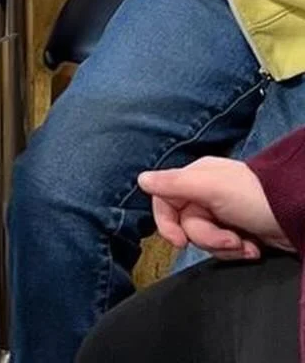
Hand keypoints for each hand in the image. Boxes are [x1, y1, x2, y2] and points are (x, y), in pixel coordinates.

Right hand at [138, 157, 292, 260]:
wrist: (296, 215)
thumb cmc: (251, 197)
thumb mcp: (209, 188)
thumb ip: (173, 184)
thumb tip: (140, 179)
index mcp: (196, 177)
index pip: (165, 200)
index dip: (167, 223)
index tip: (179, 242)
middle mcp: (206, 194)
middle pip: (187, 225)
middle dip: (209, 238)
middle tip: (231, 239)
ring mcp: (223, 214)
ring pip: (206, 240)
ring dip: (226, 247)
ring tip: (246, 245)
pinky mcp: (239, 231)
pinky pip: (225, 248)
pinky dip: (239, 251)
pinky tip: (253, 248)